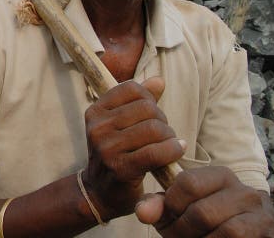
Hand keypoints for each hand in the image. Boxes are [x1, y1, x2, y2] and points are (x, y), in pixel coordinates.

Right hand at [82, 77, 184, 220]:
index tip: (152, 115)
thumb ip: (139, 101)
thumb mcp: (120, 125)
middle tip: (164, 135)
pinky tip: (177, 151)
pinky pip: (156, 152)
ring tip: (169, 145)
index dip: (150, 99)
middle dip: (163, 121)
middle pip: (147, 108)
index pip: (132, 89)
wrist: (99, 192)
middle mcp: (98, 127)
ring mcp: (107, 147)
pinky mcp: (120, 167)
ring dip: (170, 137)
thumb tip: (159, 80)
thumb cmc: (115, 154)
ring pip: (154, 129)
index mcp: (95, 111)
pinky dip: (173, 150)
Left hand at [136, 167, 273, 236]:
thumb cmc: (205, 220)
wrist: (245, 233)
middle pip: (202, 212)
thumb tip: (143, 212)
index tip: (170, 215)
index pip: (188, 182)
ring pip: (222, 228)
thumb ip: (159, 205)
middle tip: (176, 236)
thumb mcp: (178, 208)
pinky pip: (235, 237)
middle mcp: (242, 189)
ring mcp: (258, 211)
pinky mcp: (265, 229)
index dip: (172, 204)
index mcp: (219, 175)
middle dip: (182, 230)